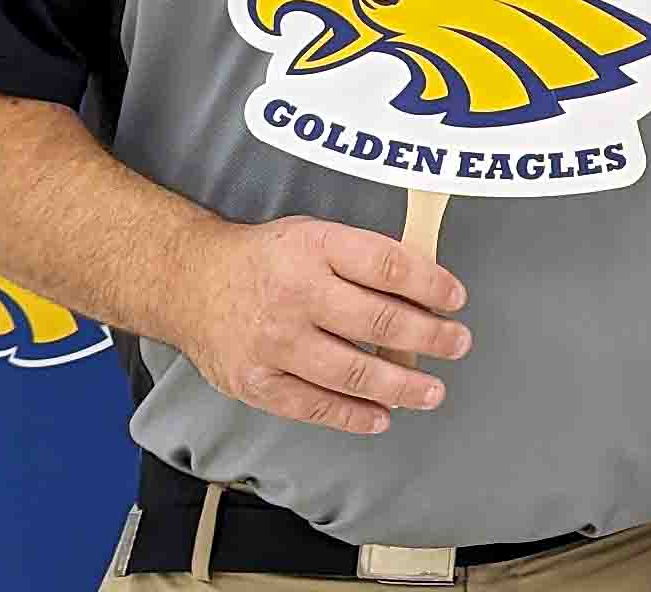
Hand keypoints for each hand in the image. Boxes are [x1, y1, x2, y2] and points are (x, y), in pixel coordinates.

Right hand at [172, 216, 470, 434]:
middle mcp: (295, 293)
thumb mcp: (313, 235)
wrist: (192, 283)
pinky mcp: (258, 382)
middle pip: (380, 320)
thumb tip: (425, 288)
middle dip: (430, 335)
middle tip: (457, 343)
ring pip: (354, 371)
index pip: (387, 264)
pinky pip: (316, 406)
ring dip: (403, 385)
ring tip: (432, 390)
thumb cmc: (265, 260)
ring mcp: (275, 342)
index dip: (430, 283)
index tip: (456, 298)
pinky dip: (355, 415)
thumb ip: (362, 258)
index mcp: (313, 247)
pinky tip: (383, 415)